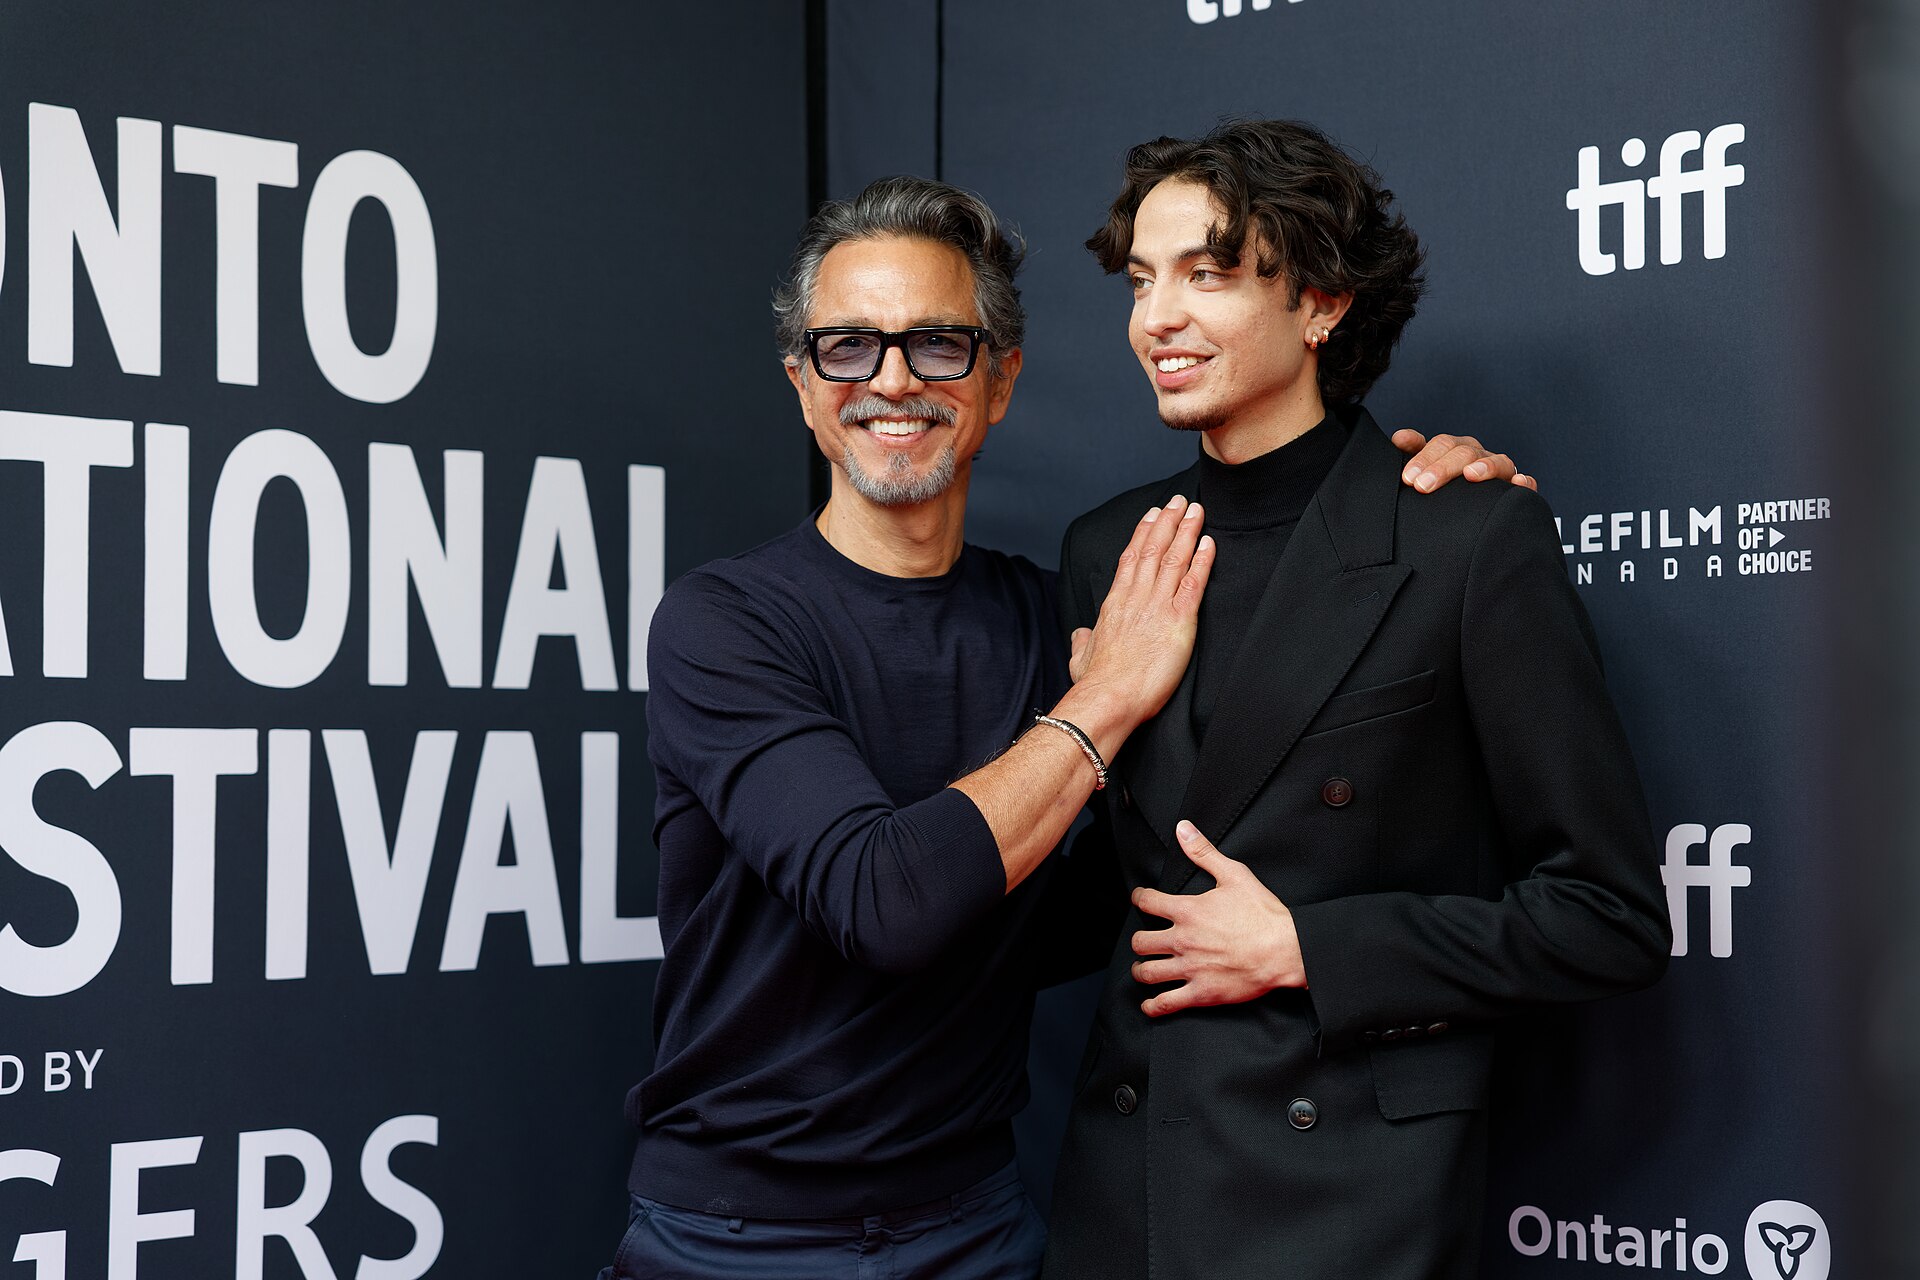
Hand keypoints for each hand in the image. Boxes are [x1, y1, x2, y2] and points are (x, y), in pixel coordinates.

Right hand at [1067, 496, 1213, 727]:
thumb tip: (1080, 634)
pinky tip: (1209, 543)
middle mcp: (1136, 597)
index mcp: (1114, 604)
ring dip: (1186, 531)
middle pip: (1154, 549)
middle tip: (1177, 501)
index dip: (1142, 534)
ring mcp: (1157, 605)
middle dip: (1167, 522)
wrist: (1109, 696)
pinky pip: (1193, 583)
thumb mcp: (1080, 657)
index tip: (1151, 516)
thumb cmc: (1096, 682)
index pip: (1130, 559)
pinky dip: (1202, 560)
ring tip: (1195, 511)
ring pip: (1174, 558)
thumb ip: (1082, 641)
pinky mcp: (1178, 620)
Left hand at [1127, 820, 1304, 1015]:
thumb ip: (1204, 852)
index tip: (1141, 900)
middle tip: (1145, 940)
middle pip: (1140, 941)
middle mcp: (1183, 940)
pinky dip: (1153, 1005)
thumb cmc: (1263, 914)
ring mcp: (1190, 968)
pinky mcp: (1202, 993)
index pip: (1147, 902)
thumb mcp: (1235, 875)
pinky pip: (1166, 1003)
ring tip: (1145, 968)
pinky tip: (1150, 1003)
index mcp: (1188, 911)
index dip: (1140, 899)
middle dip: (1139, 940)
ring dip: (1142, 970)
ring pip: (1147, 972)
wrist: (1286, 950)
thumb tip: (1183, 829)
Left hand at [1392, 429, 1536, 492]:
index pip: (1440, 444)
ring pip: (1496, 461)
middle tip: (1423, 486)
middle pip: (1463, 451)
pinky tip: (1517, 484)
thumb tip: (1398, 439)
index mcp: (1452, 450)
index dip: (1423, 457)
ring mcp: (1498, 469)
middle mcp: (1475, 456)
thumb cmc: (1441, 490)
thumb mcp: (1425, 472)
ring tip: (1470, 475)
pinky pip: (1524, 481)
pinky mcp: (1516, 488)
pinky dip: (1523, 481)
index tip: (1408, 477)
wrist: (1470, 515)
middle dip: (1442, 467)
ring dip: (1484, 465)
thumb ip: (1413, 455)